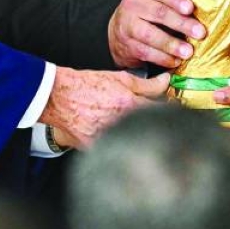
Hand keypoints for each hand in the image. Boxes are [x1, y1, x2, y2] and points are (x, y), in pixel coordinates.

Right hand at [41, 67, 168, 147]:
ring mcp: (107, 137)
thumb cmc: (88, 86)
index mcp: (130, 105)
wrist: (60, 96)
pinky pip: (113, 149)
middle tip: (146, 118)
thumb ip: (147, 84)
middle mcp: (120, 123)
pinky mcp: (95, 148)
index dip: (167, 110)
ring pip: (131, 141)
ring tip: (124, 126)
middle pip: (146, 128)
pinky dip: (116, 144)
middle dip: (150, 124)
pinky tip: (114, 136)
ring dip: (133, 135)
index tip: (168, 110)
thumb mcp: (121, 79)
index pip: (160, 112)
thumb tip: (166, 82)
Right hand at [107, 0, 205, 68]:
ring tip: (188, 52)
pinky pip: (146, 52)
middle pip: (159, 13)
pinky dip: (163, 58)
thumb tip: (208, 6)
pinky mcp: (127, 45)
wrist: (120, 26)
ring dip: (171, 45)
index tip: (190, 8)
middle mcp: (133, 4)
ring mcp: (127, 25)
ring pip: (150, 35)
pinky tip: (176, 61)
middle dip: (181, 24)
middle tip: (200, 33)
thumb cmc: (150, 8)